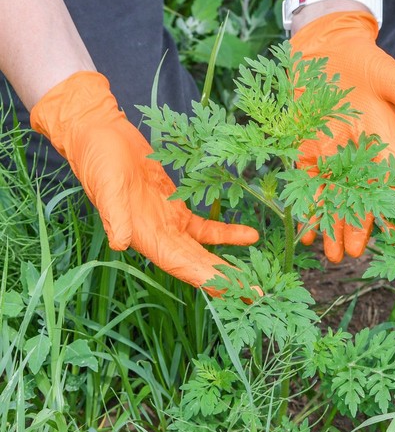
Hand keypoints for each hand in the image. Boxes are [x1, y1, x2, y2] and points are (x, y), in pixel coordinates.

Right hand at [30, 71, 259, 294]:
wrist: (99, 136)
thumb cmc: (98, 160)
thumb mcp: (106, 185)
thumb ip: (115, 215)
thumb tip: (119, 243)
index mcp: (145, 237)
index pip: (183, 265)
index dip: (210, 280)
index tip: (238, 292)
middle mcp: (160, 237)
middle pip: (200, 266)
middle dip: (228, 282)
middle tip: (259, 296)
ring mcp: (170, 224)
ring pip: (205, 251)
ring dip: (230, 266)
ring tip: (257, 279)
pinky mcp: (177, 207)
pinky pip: (206, 227)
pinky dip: (227, 233)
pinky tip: (250, 235)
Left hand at [290, 11, 394, 262]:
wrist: (329, 46)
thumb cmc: (365, 60)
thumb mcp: (391, 78)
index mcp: (384, 143)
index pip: (388, 181)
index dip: (388, 207)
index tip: (390, 233)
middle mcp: (358, 155)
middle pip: (357, 196)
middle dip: (354, 225)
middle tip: (350, 254)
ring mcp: (332, 154)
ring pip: (331, 196)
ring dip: (329, 224)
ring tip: (327, 254)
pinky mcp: (307, 148)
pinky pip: (306, 182)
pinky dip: (305, 204)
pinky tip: (304, 228)